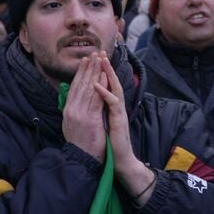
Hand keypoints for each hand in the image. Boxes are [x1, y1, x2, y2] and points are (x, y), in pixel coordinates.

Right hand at [62, 54, 107, 163]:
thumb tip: (75, 101)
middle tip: (93, 53)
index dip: (80, 73)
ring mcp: (79, 114)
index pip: (74, 87)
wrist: (82, 161)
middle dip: (88, 68)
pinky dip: (100, 86)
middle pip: (80, 84)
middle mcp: (71, 110)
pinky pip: (96, 98)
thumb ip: (74, 112)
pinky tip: (104, 75)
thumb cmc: (81, 145)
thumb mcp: (73, 126)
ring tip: (99, 59)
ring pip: (88, 88)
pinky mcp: (89, 119)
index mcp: (68, 111)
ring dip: (94, 72)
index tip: (86, 61)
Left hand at [92, 51, 155, 205]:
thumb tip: (92, 103)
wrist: (121, 161)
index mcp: (112, 108)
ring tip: (100, 61)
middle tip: (99, 52)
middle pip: (111, 82)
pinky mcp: (119, 120)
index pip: (106, 86)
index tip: (94, 60)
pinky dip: (103, 92)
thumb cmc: (110, 144)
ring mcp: (119, 112)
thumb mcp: (103, 124)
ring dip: (107, 74)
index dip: (101, 73)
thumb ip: (100, 112)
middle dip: (105, 67)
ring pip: (114, 88)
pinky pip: (112, 103)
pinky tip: (96, 84)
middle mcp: (117, 107)